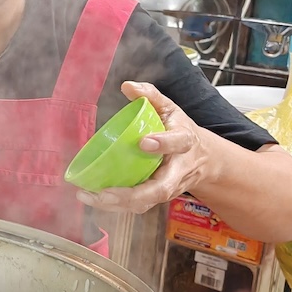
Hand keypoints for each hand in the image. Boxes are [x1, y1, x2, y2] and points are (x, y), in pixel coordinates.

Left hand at [78, 81, 213, 214]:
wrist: (203, 159)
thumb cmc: (179, 130)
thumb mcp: (170, 109)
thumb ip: (150, 96)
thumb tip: (128, 86)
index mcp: (185, 144)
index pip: (178, 144)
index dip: (163, 144)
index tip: (143, 143)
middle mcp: (178, 170)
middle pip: (160, 188)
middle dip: (132, 194)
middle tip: (105, 192)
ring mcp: (168, 187)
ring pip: (146, 202)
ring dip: (117, 203)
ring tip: (88, 196)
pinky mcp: (156, 197)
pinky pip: (137, 206)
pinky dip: (114, 205)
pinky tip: (92, 198)